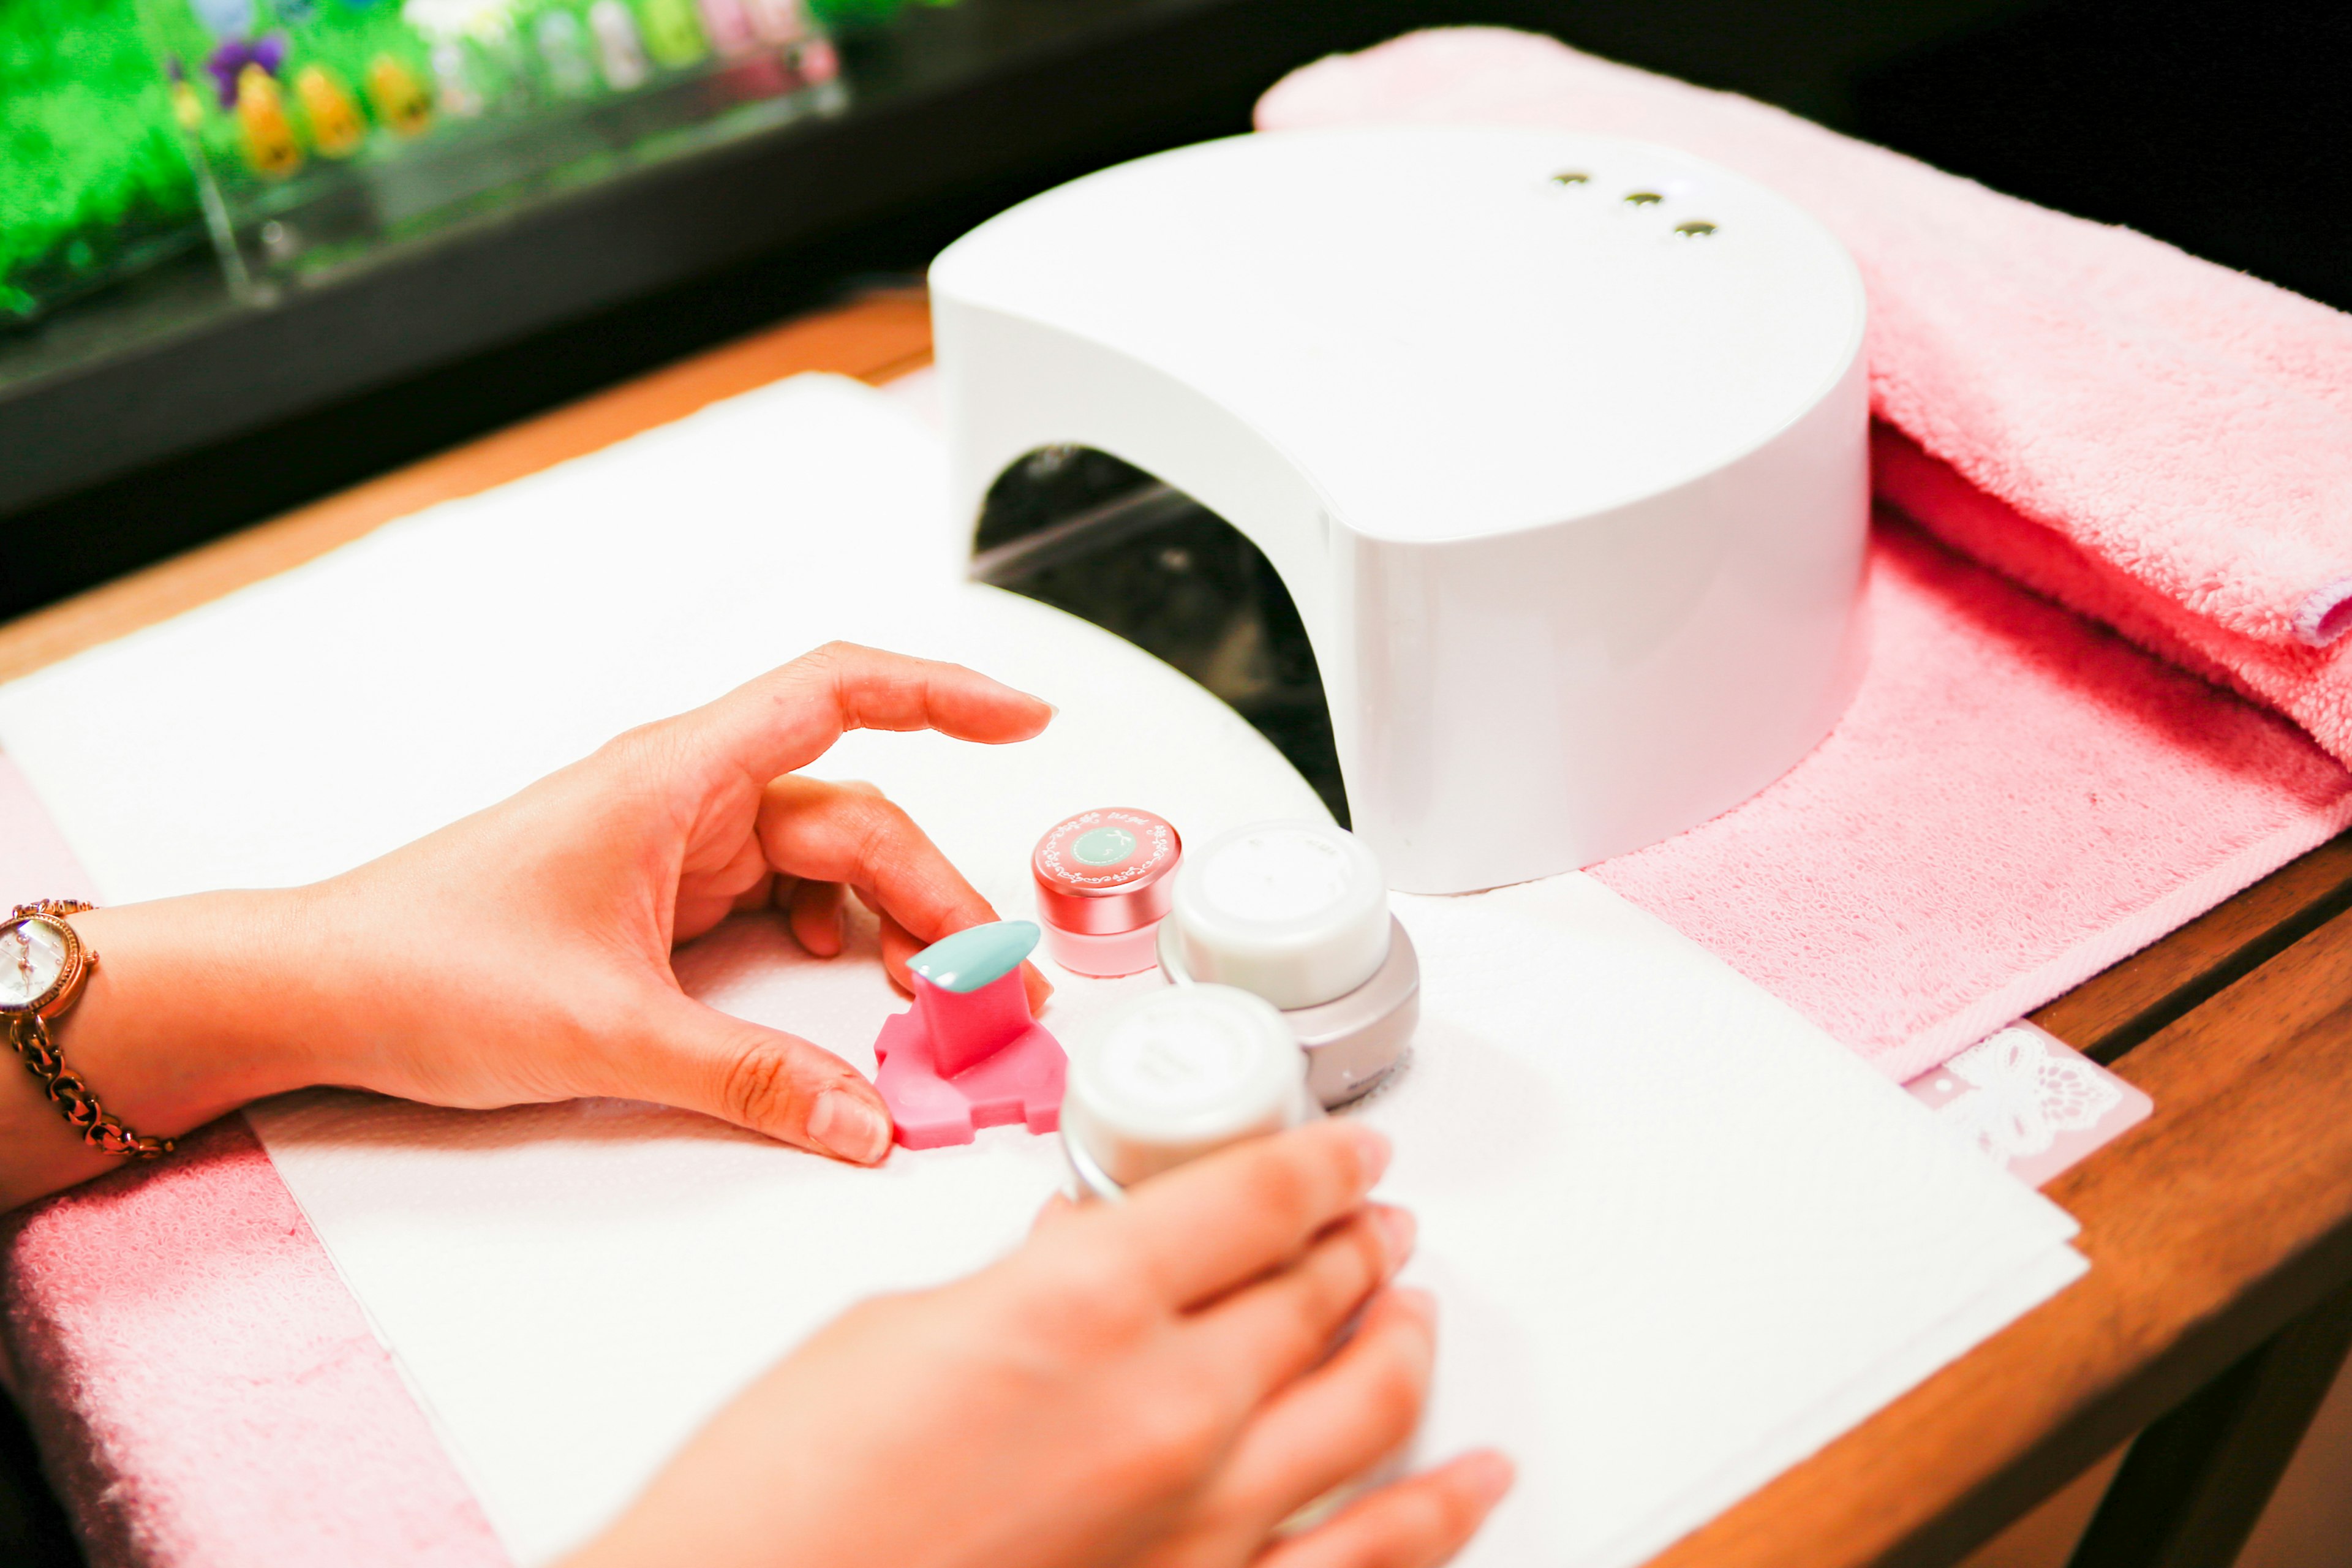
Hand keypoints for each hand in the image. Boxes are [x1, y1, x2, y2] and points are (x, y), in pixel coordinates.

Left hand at [12, 644, 1049, 1207]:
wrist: (317, 991)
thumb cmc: (426, 966)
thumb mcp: (605, 1034)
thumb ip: (750, 1080)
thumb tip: (866, 1119)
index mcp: (675, 779)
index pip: (838, 692)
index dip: (943, 693)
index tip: (1025, 716)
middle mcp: (685, 798)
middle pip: (854, 817)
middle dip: (937, 891)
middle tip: (997, 979)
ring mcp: (675, 848)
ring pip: (824, 864)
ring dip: (890, 923)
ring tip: (936, 996)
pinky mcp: (662, 899)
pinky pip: (779, 903)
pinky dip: (830, 941)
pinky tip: (845, 985)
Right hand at [571, 1121, 1512, 1567]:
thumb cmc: (781, 1500)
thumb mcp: (898, 1330)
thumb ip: (1026, 1281)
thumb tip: (1089, 1248)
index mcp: (1083, 1303)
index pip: (1255, 1197)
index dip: (1316, 1158)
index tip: (1342, 1147)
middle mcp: (1167, 1411)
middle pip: (1316, 1290)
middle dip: (1356, 1239)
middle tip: (1373, 1214)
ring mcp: (1201, 1527)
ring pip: (1367, 1404)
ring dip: (1401, 1339)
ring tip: (1413, 1304)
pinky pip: (1371, 1559)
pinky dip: (1440, 1511)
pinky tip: (1479, 1476)